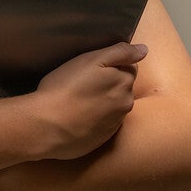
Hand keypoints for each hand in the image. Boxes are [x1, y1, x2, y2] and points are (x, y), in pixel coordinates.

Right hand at [32, 41, 147, 159]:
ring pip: (114, 106)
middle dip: (110, 83)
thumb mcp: (92, 60)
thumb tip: (144, 50)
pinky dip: (96, 119)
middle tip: (84, 83)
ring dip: (103, 102)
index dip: (111, 64)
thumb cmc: (66, 87)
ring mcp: (114, 124)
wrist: (46, 126)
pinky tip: (79, 117)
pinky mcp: (102, 140)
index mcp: (124, 83)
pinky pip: (104, 124)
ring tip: (79, 101)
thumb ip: (121, 53)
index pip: (129, 67)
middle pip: (123, 87)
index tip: (93, 68)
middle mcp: (125, 105)